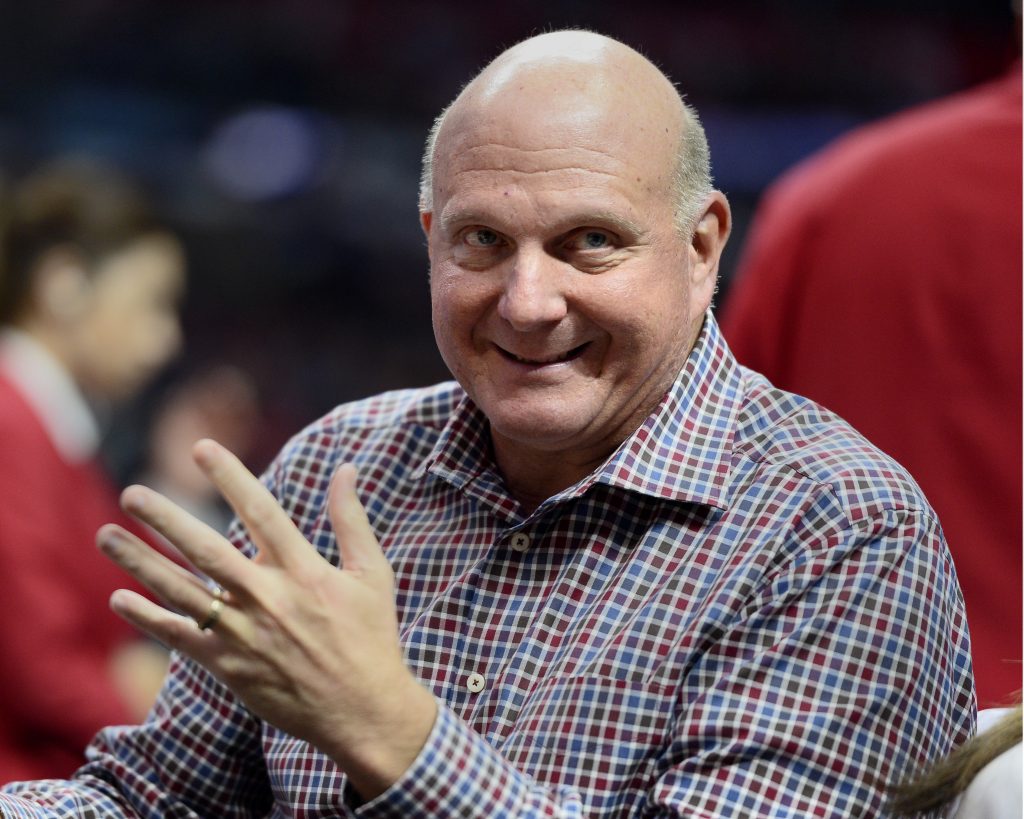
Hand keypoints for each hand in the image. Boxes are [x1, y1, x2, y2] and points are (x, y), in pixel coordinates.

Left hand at [97, 439, 437, 797]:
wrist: (362, 711)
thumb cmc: (371, 637)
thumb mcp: (373, 574)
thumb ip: (352, 520)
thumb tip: (346, 469)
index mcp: (305, 570)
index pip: (261, 511)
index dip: (230, 476)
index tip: (201, 448)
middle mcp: (268, 598)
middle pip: (206, 549)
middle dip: (165, 518)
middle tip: (131, 493)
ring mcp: (244, 634)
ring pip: (181, 591)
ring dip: (140, 562)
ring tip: (105, 536)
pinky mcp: (229, 667)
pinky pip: (180, 638)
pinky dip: (148, 619)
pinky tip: (120, 598)